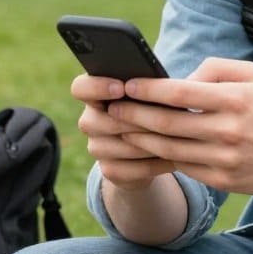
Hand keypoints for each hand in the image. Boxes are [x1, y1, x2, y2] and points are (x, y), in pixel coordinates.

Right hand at [71, 74, 174, 190]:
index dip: (96, 87)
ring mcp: (97, 147)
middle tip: (158, 117)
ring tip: (172, 137)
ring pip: (115, 146)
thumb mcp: (153, 92)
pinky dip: (152, 163)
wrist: (153, 147)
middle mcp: (90, 120)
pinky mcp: (109, 170)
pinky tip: (173, 158)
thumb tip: (166, 83)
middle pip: (95, 121)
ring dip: (145, 142)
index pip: (80, 88)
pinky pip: (128, 169)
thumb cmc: (156, 106)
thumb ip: (152, 84)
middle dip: (130, 119)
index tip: (121, 88)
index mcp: (96, 93)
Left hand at [107, 57, 252, 195]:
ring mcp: (224, 158)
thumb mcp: (251, 75)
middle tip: (112, 107)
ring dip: (140, 138)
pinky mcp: (222, 180)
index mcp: (234, 100)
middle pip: (168, 123)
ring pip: (169, 148)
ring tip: (121, 127)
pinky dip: (159, 157)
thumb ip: (214, 68)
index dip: (149, 89)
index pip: (180, 93)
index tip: (127, 84)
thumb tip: (180, 80)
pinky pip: (182, 166)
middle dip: (134, 114)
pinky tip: (144, 147)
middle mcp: (228, 130)